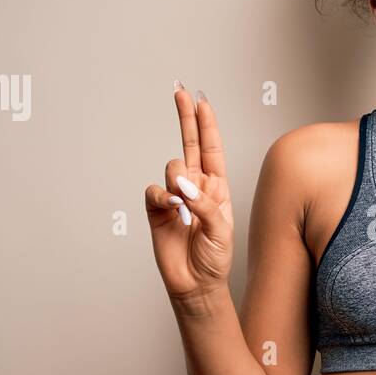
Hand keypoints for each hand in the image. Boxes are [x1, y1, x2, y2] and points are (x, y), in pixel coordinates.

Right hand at [144, 82, 233, 300]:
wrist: (196, 283)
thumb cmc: (215, 257)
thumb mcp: (221, 230)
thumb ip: (205, 204)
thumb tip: (182, 184)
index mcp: (217, 186)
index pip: (211, 148)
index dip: (206, 123)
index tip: (200, 100)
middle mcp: (196, 186)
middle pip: (189, 143)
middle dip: (185, 117)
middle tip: (179, 91)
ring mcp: (175, 195)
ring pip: (172, 166)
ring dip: (179, 180)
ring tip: (185, 206)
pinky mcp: (156, 209)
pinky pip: (154, 190)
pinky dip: (162, 197)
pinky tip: (171, 211)